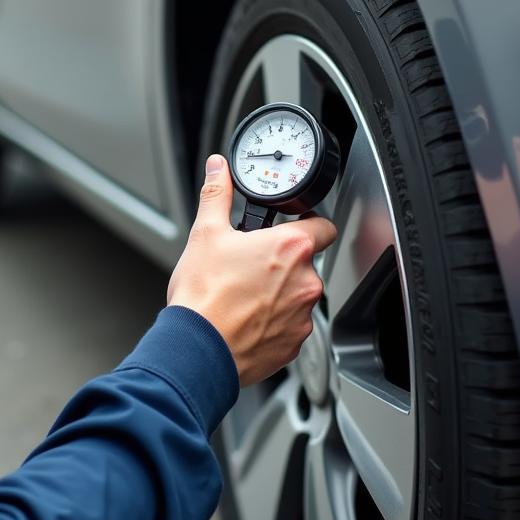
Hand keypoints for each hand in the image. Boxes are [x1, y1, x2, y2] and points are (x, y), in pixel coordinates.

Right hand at [167, 155, 336, 386]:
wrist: (197, 349)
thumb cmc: (203, 296)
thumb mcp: (205, 234)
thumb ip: (217, 194)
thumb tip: (218, 170)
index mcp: (290, 248)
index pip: (323, 225)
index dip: (307, 222)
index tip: (291, 226)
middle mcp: (305, 282)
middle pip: (305, 262)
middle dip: (282, 262)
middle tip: (251, 264)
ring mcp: (302, 316)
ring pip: (297, 295)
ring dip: (279, 292)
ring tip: (244, 294)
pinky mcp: (294, 345)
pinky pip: (290, 325)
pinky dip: (273, 321)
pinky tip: (246, 317)